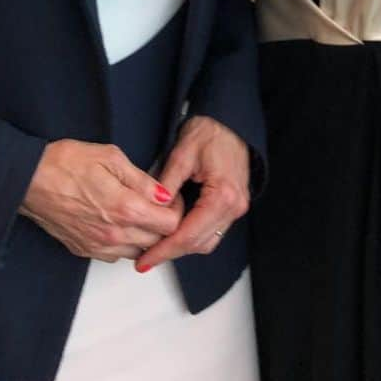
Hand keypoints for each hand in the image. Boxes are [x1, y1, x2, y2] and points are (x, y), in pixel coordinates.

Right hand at [20, 140, 180, 261]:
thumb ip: (141, 179)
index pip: (169, 224)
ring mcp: (99, 246)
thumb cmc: (66, 163)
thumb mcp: (110, 157)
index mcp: (125, 208)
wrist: (29, 179)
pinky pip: (116, 255)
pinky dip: (124, 243)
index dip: (175, 210)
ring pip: (137, 252)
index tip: (170, 199)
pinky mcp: (85, 250)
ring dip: (144, 236)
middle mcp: (114, 234)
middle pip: (157, 242)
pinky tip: (118, 223)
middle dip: (162, 225)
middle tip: (156, 205)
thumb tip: (164, 195)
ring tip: (137, 213)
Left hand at [134, 115, 249, 272]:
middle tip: (145, 258)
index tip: (145, 260)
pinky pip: (212, 230)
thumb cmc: (209, 131)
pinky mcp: (233, 206)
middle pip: (199, 243)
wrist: (230, 121)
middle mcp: (233, 207)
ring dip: (182, 246)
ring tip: (155, 248)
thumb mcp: (182, 153)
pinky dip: (192, 235)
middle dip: (171, 252)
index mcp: (222, 195)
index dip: (164, 250)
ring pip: (207, 241)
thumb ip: (166, 184)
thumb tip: (151, 210)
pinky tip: (173, 233)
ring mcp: (236, 208)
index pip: (188, 234)